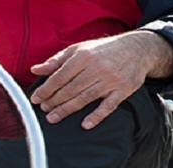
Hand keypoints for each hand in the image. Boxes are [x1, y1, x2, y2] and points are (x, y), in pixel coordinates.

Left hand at [29, 32, 172, 127]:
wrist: (137, 49)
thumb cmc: (103, 50)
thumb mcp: (79, 48)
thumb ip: (57, 60)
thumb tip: (35, 69)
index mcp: (84, 55)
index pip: (61, 76)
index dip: (46, 89)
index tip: (35, 98)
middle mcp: (97, 67)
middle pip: (71, 89)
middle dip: (54, 101)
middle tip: (43, 109)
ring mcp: (110, 80)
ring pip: (85, 98)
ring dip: (67, 109)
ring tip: (53, 117)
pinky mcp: (122, 90)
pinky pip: (108, 105)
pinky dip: (97, 116)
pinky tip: (85, 124)